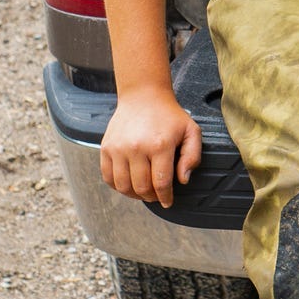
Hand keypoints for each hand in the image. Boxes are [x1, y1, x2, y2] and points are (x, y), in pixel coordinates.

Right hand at [100, 84, 201, 207]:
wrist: (143, 96)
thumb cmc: (169, 116)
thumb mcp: (191, 131)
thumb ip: (192, 156)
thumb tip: (183, 180)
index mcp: (160, 145)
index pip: (161, 182)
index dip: (165, 197)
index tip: (167, 202)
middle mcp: (136, 148)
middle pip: (141, 187)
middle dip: (151, 197)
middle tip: (157, 195)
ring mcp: (118, 148)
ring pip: (123, 186)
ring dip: (134, 194)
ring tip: (143, 191)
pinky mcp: (106, 148)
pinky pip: (108, 177)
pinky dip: (118, 186)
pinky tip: (128, 183)